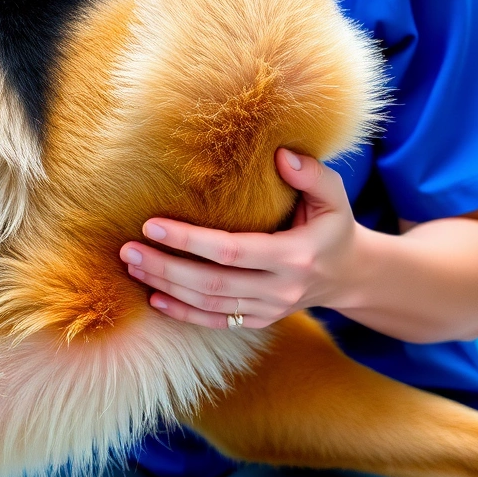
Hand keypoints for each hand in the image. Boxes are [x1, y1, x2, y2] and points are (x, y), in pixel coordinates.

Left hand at [119, 148, 364, 328]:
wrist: (350, 274)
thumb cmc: (334, 225)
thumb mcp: (335, 196)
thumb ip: (311, 174)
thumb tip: (280, 154)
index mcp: (296, 255)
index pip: (233, 251)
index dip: (190, 240)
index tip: (152, 224)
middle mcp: (280, 289)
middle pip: (212, 284)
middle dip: (165, 267)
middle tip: (127, 250)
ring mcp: (269, 310)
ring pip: (209, 304)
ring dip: (167, 287)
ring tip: (132, 265)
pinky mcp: (260, 321)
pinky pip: (216, 322)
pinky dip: (183, 314)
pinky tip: (154, 298)